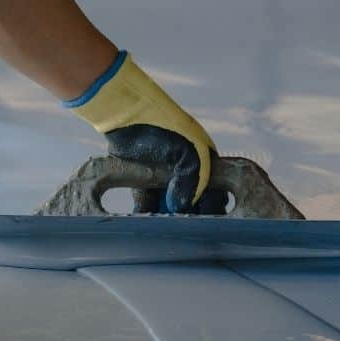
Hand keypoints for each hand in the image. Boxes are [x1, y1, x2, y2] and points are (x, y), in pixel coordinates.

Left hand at [67, 52, 218, 213]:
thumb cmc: (162, 125)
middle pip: (191, 202)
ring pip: (168, 204)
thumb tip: (181, 207)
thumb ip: (192, 181)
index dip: (211, 208)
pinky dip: (147, 211)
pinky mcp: (142, 178)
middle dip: (188, 216)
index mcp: (204, 160)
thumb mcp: (188, 151)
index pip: (215, 192)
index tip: (203, 223)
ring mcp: (164, 174)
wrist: (124, 112)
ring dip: (167, 217)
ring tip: (163, 227)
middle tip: (181, 229)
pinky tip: (145, 221)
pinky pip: (147, 200)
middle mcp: (186, 169)